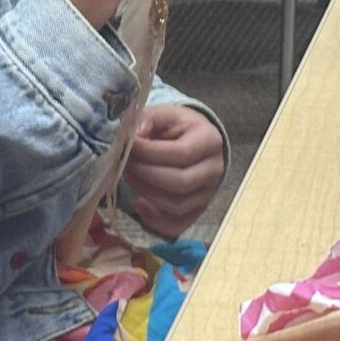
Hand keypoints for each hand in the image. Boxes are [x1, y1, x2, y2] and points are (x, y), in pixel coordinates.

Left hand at [123, 104, 224, 237]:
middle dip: (145, 175)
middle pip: (180, 183)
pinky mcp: (197, 211)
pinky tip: (139, 203)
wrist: (193, 142)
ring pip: (176, 205)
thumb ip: (147, 120)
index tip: (128, 146)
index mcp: (210, 141)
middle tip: (124, 164)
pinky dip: (154, 220)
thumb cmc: (176, 127)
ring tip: (129, 177)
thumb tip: (132, 138)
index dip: (150, 153)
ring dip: (146, 193)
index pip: (181, 154)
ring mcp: (208, 194)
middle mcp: (215, 170)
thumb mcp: (164, 115)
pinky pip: (176, 225)